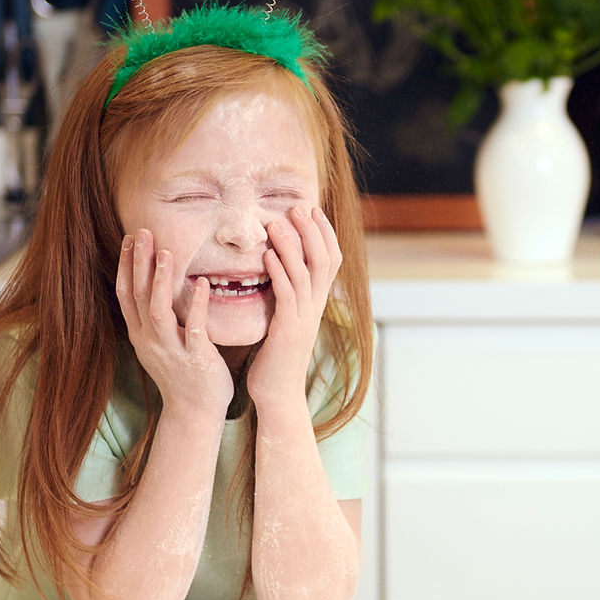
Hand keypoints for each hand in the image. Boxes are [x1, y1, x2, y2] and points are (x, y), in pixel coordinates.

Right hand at [116, 229, 232, 416]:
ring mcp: (170, 350)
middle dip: (137, 263)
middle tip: (141, 232)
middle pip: (136, 295)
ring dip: (159, 280)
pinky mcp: (195, 358)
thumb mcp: (162, 344)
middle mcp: (149, 340)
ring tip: (165, 251)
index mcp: (141, 335)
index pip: (125, 294)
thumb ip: (157, 319)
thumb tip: (154, 289)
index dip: (125, 265)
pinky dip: (196, 304)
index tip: (129, 238)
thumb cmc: (184, 375)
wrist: (195, 413)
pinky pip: (194, 328)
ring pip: (157, 310)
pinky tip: (202, 283)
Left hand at [246, 205, 341, 406]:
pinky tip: (267, 254)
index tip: (311, 209)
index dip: (324, 233)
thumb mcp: (286, 319)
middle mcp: (316, 307)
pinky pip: (286, 295)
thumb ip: (288, 295)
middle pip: (323, 260)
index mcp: (316, 302)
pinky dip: (278, 271)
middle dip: (312, 231)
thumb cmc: (276, 356)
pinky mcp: (288, 330)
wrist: (277, 393)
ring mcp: (304, 318)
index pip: (331, 260)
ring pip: (305, 273)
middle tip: (299, 206)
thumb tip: (280, 269)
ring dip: (292, 245)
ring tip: (279, 222)